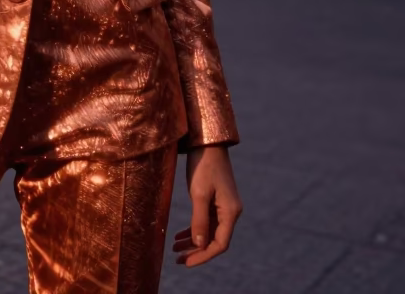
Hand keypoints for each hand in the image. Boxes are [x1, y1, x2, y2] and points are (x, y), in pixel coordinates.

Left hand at [172, 145, 241, 266]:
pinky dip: (194, 229)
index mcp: (230, 212)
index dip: (203, 256)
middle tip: (177, 259)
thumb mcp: (198, 193)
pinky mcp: (216, 200)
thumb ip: (199, 220)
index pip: (219, 244)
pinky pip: (206, 221)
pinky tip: (179, 235)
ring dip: (193, 241)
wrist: (206, 142)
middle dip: (196, 251)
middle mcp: (230, 212)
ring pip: (209, 231)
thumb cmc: (203, 165)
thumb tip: (199, 245)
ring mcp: (224, 206)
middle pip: (214, 240)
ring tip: (174, 248)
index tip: (186, 263)